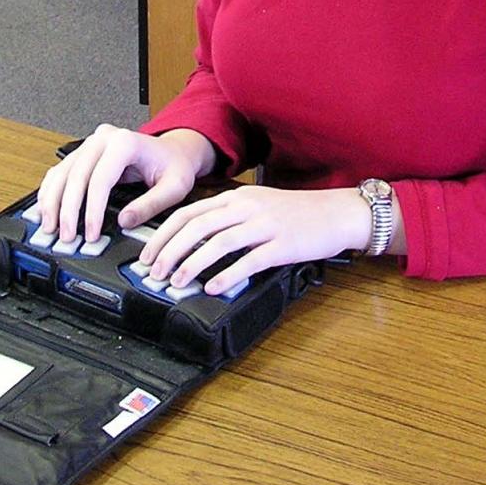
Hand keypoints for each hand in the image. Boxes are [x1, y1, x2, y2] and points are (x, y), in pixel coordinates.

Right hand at [38, 126, 214, 243]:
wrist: (174, 151)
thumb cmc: (175, 165)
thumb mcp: (174, 187)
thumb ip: (151, 204)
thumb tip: (124, 222)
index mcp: (125, 142)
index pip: (100, 179)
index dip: (92, 210)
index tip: (91, 234)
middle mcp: (104, 138)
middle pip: (75, 175)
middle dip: (67, 210)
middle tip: (67, 237)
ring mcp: (91, 143)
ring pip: (62, 172)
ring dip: (52, 202)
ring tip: (50, 228)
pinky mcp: (84, 152)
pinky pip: (60, 170)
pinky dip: (51, 191)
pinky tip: (46, 210)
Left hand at [139, 185, 370, 295]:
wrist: (336, 213)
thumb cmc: (296, 213)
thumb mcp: (258, 205)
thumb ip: (228, 216)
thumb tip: (193, 239)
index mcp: (237, 197)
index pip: (190, 212)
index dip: (164, 234)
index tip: (149, 254)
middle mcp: (248, 207)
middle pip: (198, 226)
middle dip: (171, 250)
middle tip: (155, 271)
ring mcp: (265, 225)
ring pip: (219, 242)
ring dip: (193, 263)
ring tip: (177, 281)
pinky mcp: (282, 245)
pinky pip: (249, 260)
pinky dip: (227, 275)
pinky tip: (212, 287)